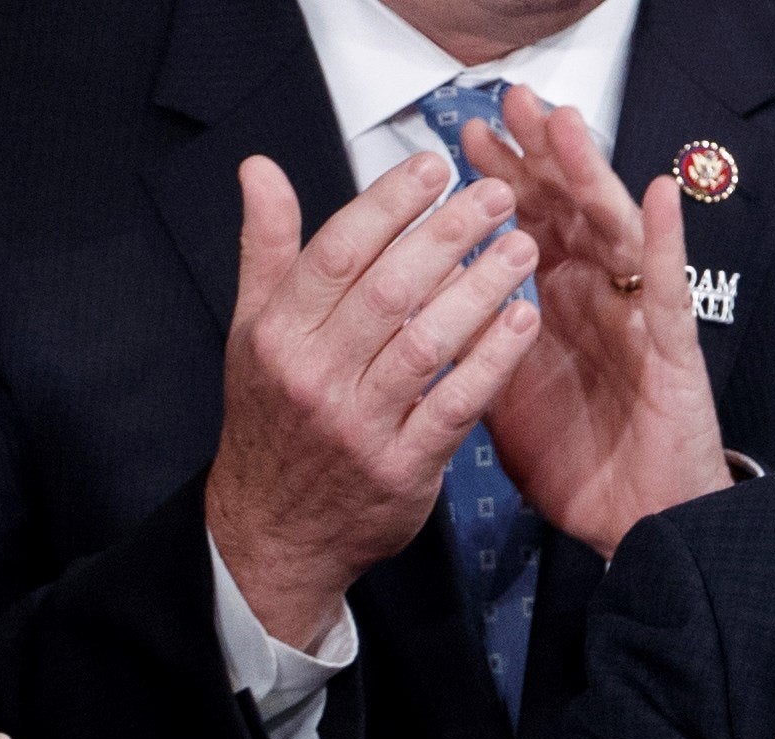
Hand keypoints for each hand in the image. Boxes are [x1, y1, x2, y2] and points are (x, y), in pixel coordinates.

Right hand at [206, 152, 541, 650]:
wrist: (273, 534)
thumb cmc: (271, 422)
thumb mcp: (251, 333)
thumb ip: (266, 248)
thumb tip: (259, 168)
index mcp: (278, 337)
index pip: (337, 253)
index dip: (389, 203)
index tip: (433, 167)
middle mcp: (314, 379)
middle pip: (388, 290)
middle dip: (449, 234)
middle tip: (497, 195)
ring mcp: (358, 427)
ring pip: (428, 342)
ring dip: (482, 288)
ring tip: (522, 246)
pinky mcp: (401, 469)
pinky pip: (457, 404)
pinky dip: (492, 359)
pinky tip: (522, 319)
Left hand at [467, 87, 729, 558]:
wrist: (630, 522)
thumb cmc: (574, 458)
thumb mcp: (501, 394)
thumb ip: (467, 344)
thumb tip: (410, 315)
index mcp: (553, 307)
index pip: (524, 227)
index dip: (496, 182)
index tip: (460, 142)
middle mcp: (596, 300)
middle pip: (569, 212)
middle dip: (540, 156)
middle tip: (512, 104)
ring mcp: (636, 318)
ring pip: (614, 232)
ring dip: (592, 176)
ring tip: (567, 125)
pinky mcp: (672, 352)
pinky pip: (668, 290)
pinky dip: (665, 240)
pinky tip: (657, 195)